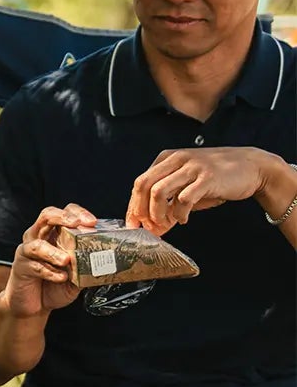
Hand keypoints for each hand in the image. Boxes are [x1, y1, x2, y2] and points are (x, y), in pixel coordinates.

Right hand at [0, 204, 96, 317]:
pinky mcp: (20, 267)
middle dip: (62, 217)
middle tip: (76, 224)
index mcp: (55, 234)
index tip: (92, 222)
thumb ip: (87, 265)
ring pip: (37, 243)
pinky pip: (34, 266)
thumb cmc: (54, 286)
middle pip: (47, 215)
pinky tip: (61, 278)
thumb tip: (105, 262)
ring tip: (66, 260)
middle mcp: (39, 237)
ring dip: (53, 251)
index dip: (78, 213)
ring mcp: (27, 251)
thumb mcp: (77, 275)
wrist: (33, 307)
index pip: (65, 212)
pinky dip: (49, 272)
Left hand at [126, 147, 283, 233]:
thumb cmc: (216, 178)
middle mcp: (177, 159)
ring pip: (158, 191)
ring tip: (167, 224)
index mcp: (167, 159)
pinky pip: (184, 198)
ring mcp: (192, 167)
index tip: (135, 225)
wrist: (252, 167)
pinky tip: (184, 219)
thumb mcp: (186, 185)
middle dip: (141, 210)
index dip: (134, 207)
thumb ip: (167, 202)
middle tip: (149, 227)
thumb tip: (151, 226)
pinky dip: (180, 213)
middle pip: (143, 185)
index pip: (140, 183)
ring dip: (158, 213)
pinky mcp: (207, 177)